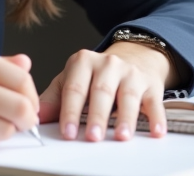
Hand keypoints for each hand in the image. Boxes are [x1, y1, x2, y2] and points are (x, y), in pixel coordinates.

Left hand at [37, 43, 170, 141]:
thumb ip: (54, 98)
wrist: (132, 57)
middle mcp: (108, 64)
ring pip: (128, 97)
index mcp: (83, 62)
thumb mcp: (71, 79)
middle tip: (92, 136)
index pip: (74, 88)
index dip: (70, 112)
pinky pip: (155, 103)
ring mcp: (131, 74)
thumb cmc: (95, 75)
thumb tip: (37, 116)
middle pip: (101, 92)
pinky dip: (156, 118)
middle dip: (96, 116)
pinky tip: (156, 132)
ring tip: (121, 136)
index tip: (67, 132)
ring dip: (125, 118)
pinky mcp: (151, 85)